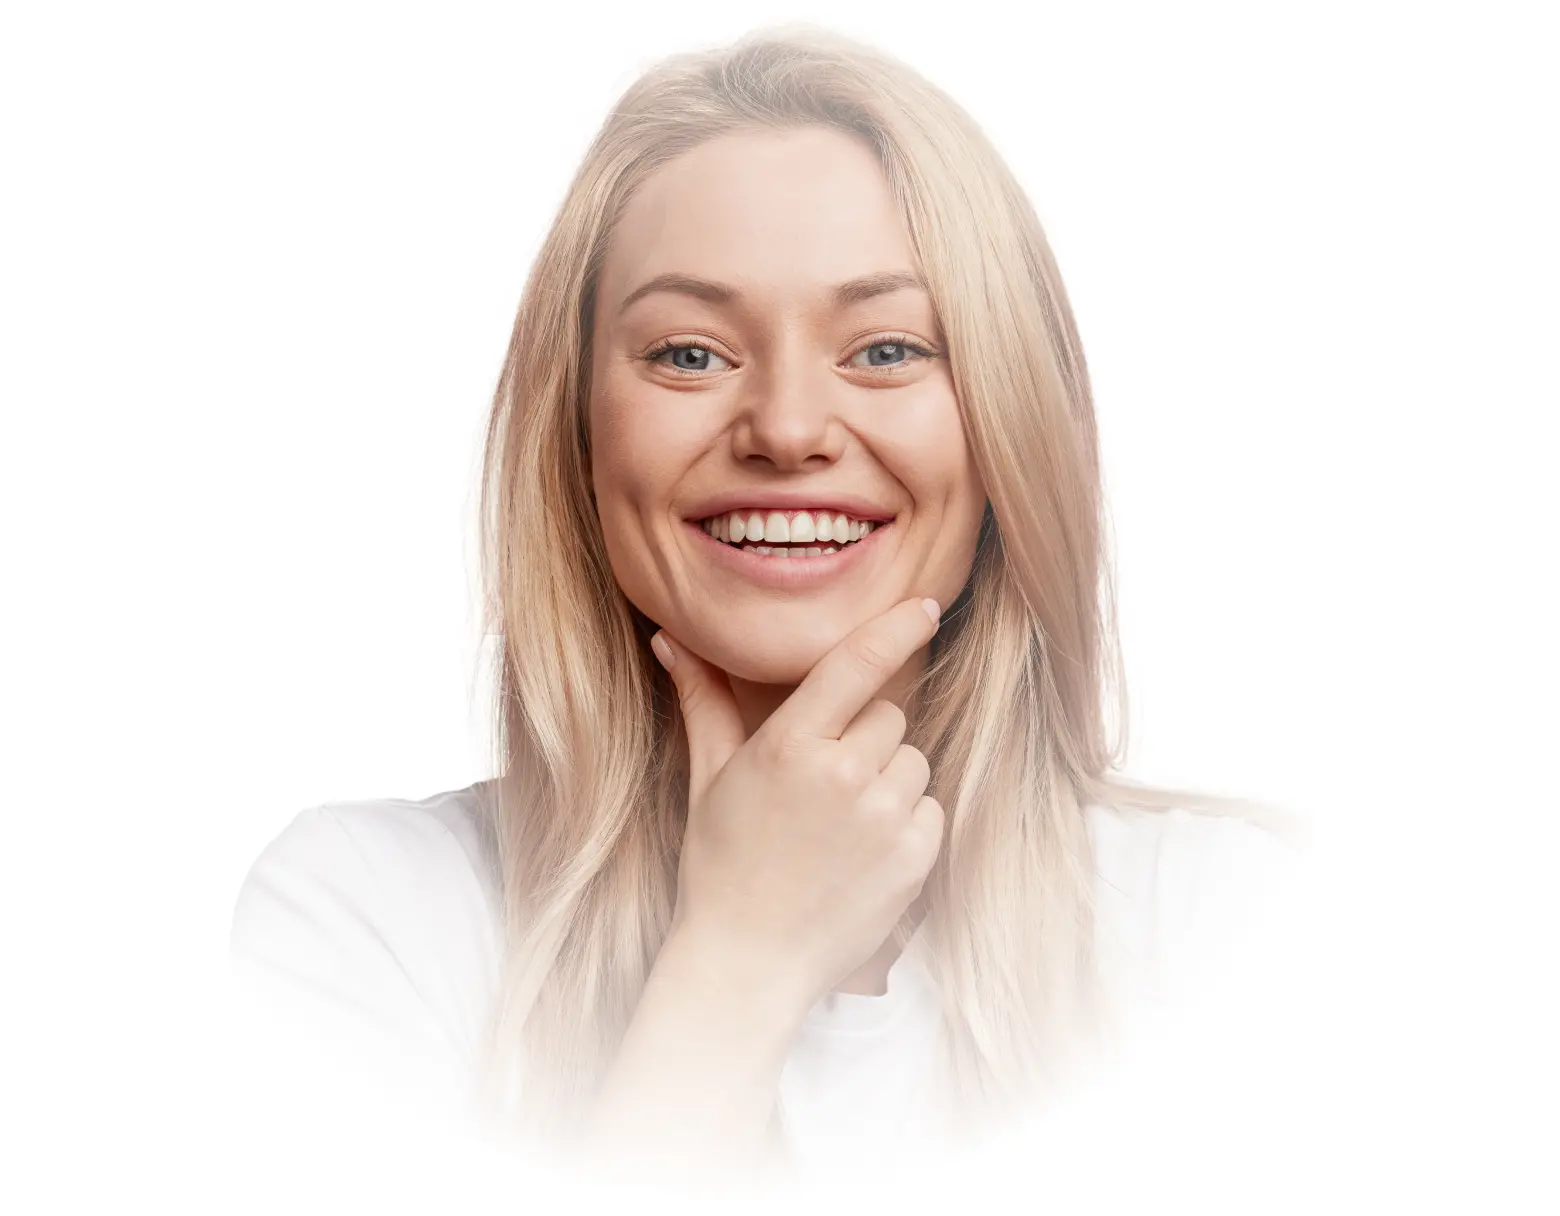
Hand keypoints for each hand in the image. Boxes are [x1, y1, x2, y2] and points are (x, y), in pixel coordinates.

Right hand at [652, 597, 945, 1014]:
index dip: (894, 627)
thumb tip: (668, 638)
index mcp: (790, 746)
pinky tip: (862, 850)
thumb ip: (702, 700)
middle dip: (863, 736)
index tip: (923, 605)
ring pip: (912, 759)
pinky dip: (906, 821)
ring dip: (887, 777)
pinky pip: (930, 807)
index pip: (856, 664)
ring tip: (840, 821)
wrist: (748, 962)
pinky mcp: (915, 858)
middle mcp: (844, 775)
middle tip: (822, 781)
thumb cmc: (720, 864)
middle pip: (888, 715)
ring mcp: (885, 818)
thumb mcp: (708, 777)